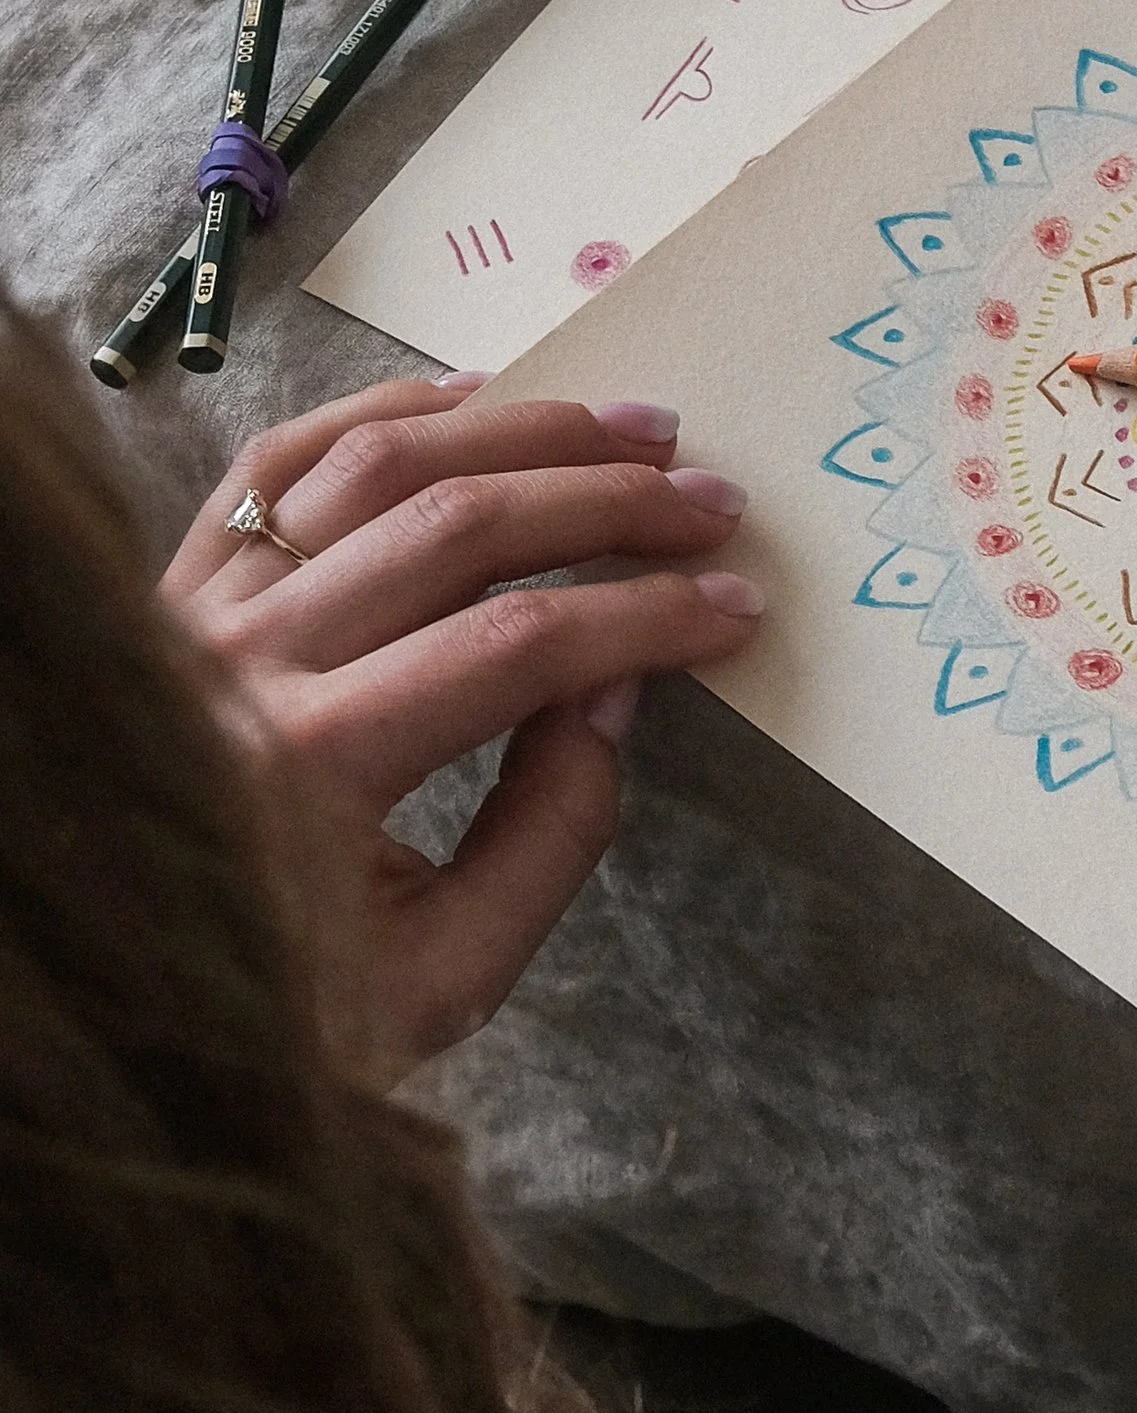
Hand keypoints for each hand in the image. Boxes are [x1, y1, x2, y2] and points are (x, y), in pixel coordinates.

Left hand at [162, 376, 763, 1085]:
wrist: (123, 993)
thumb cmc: (287, 1008)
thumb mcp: (445, 977)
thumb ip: (549, 836)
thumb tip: (617, 688)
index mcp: (307, 767)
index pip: (517, 645)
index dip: (647, 616)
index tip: (737, 609)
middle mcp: (237, 662)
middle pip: (459, 526)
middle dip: (611, 504)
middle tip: (713, 505)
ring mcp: (194, 608)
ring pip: (378, 461)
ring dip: (526, 429)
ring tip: (637, 429)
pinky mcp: (175, 585)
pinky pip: (282, 459)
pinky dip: (392, 410)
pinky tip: (486, 403)